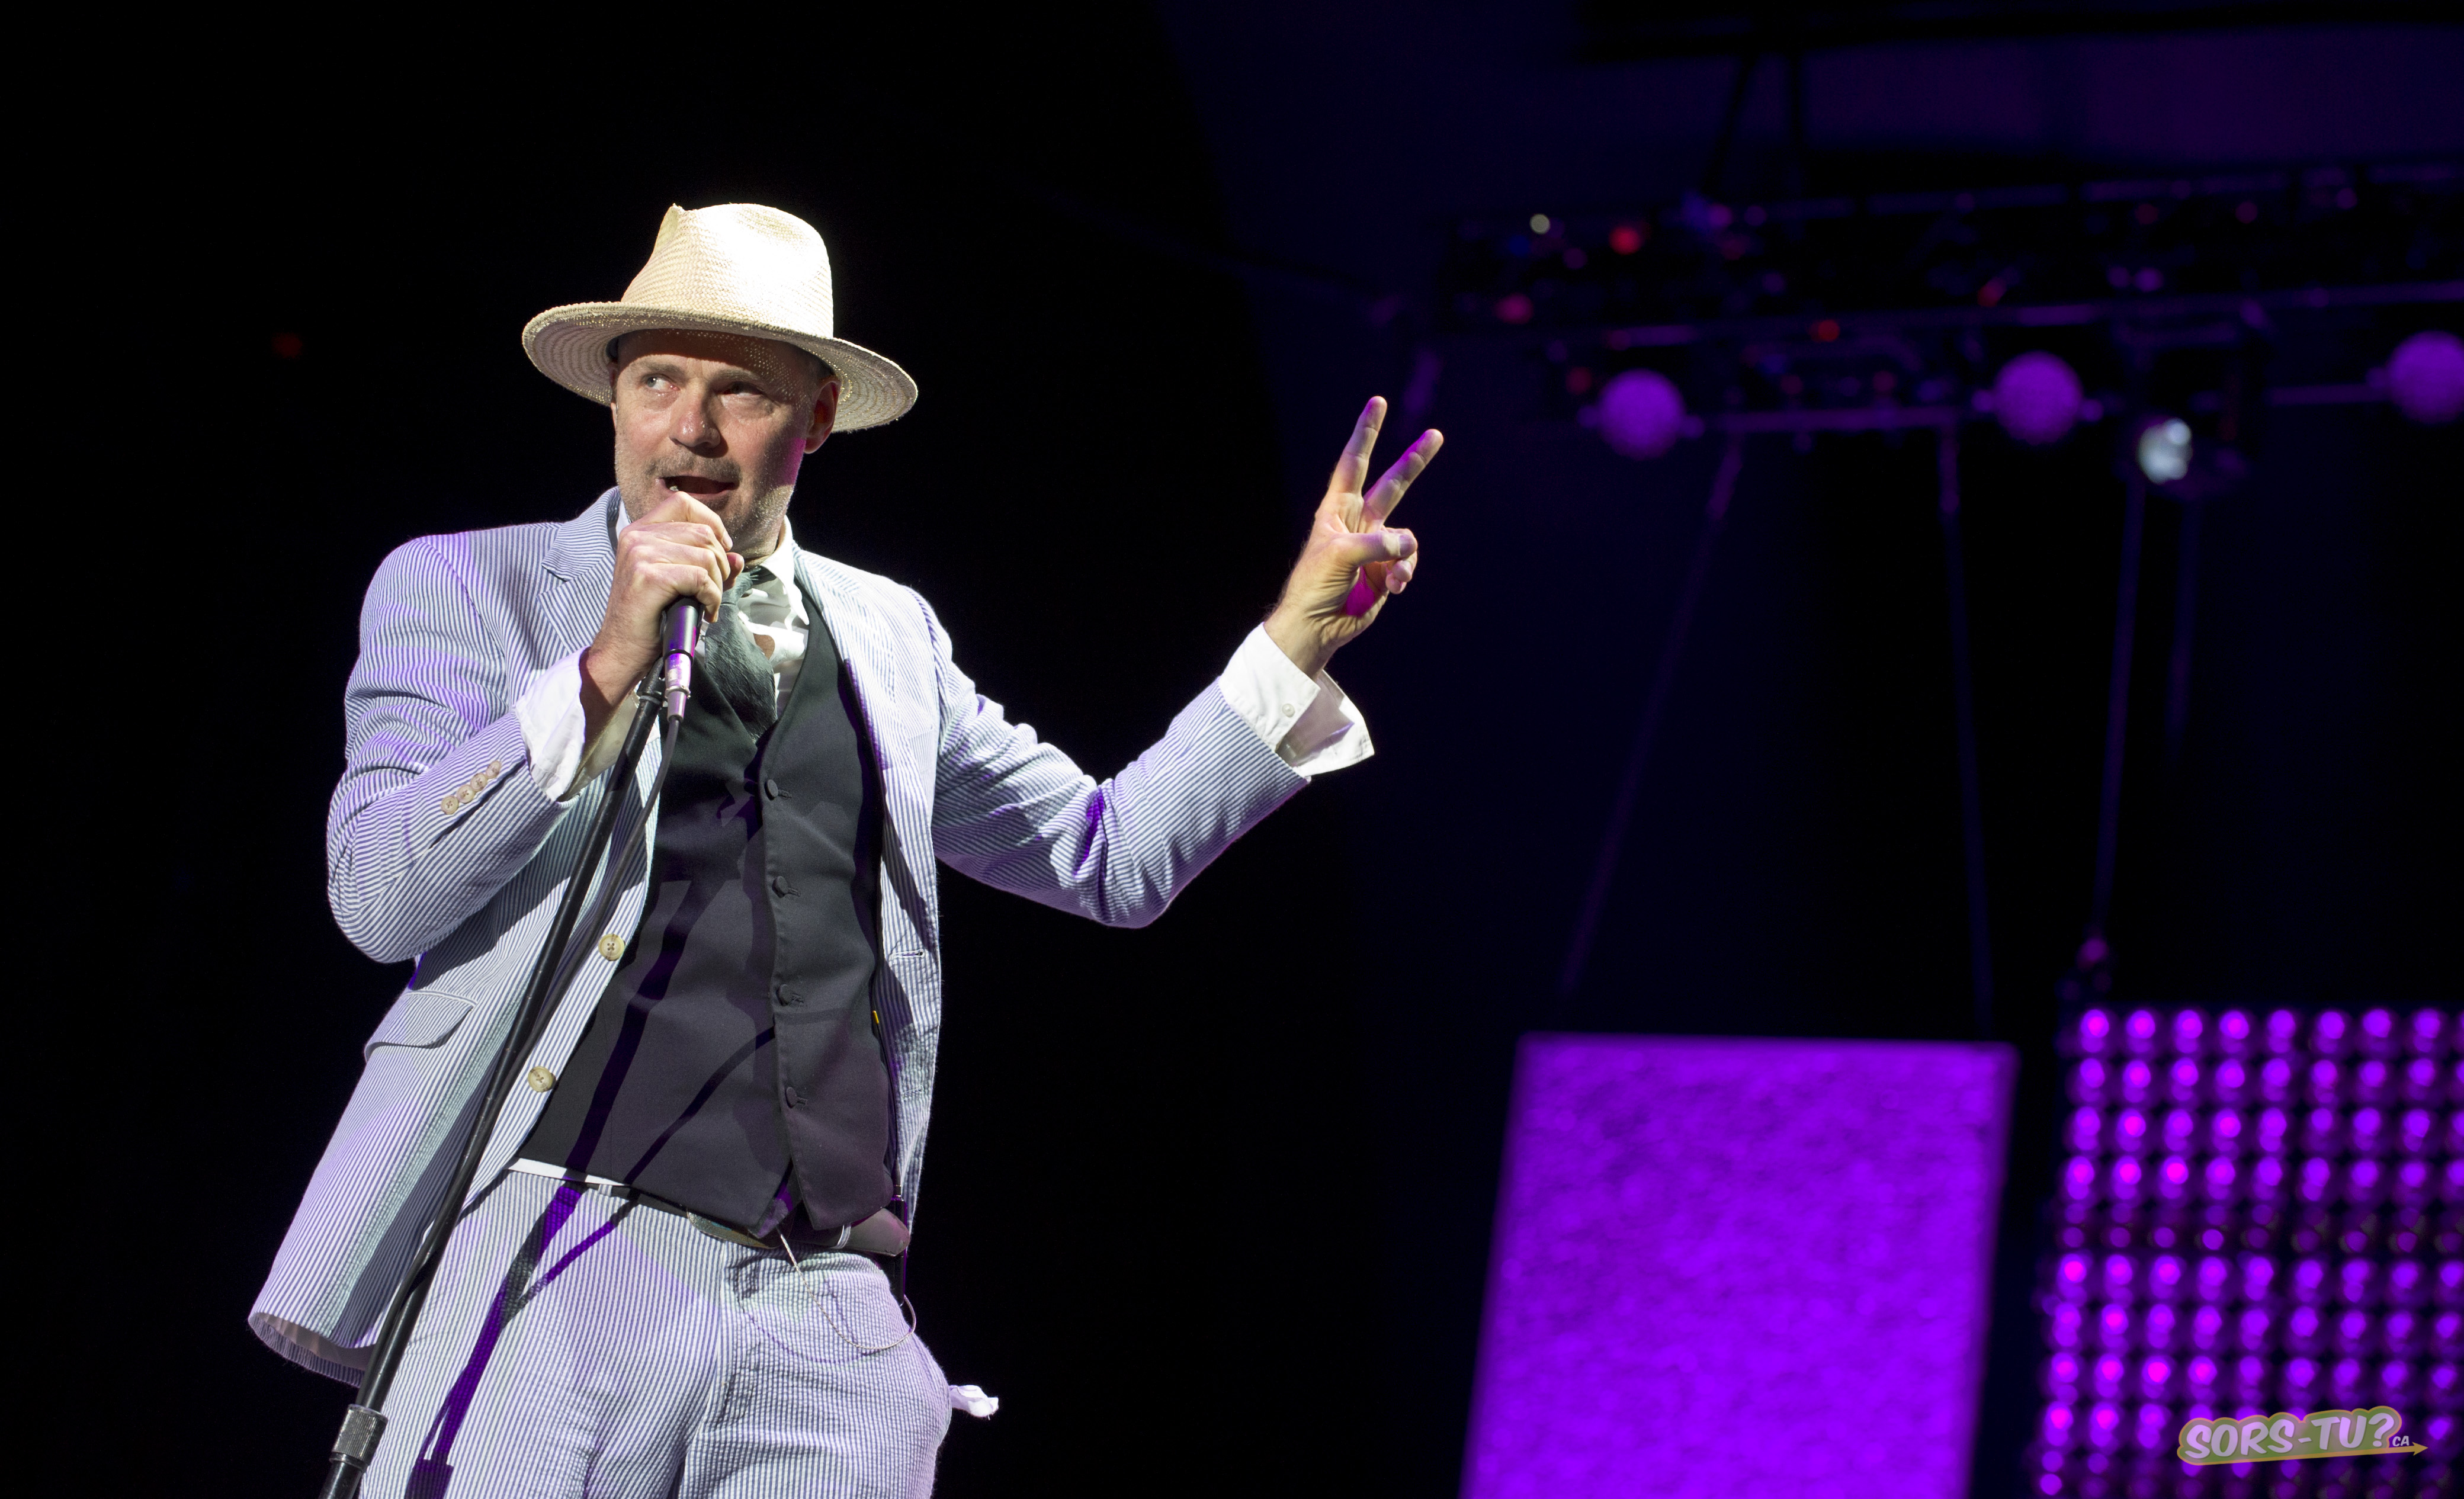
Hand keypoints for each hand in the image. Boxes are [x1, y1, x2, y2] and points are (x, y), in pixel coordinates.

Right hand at [581, 493, 739, 737]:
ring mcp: (640, 554)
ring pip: (706, 556)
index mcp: (639, 531)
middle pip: (703, 533)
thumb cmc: (651, 617)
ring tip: (706, 603)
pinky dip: (711, 597)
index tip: (722, 548)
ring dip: (716, 584)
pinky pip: (700, 578)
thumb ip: (708, 564)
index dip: (711, 522)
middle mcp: (637, 537)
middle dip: (720, 564)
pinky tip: (704, 612)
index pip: (683, 503)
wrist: (622, 650)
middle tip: (713, 590)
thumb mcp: (680, 583)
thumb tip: (738, 557)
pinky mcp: (648, 576)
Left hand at [1264, 397, 1438, 676]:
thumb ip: (1376, 542)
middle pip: (1392, 484)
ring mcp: (1376, 547)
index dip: (1366, 433)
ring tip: (1392, 577)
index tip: (1377, 403)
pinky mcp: (1388, 570)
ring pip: (1407, 536)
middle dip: (1414, 461)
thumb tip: (1409, 544)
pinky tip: (1394, 588)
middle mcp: (1359, 522)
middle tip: (1435, 434)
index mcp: (1337, 509)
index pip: (1353, 463)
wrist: (1316, 625)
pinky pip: (1409, 562)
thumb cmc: (1315, 584)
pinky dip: (1405, 573)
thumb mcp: (1340, 555)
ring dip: (1404, 556)